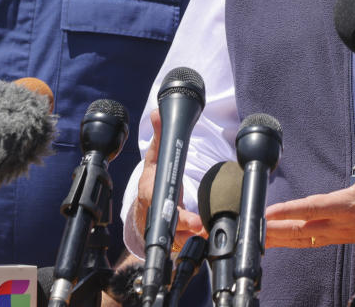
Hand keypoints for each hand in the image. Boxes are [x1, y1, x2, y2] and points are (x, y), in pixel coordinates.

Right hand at [131, 110, 205, 249]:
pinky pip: (185, 242)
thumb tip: (157, 112)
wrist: (145, 204)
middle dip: (186, 228)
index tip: (191, 218)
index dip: (176, 212)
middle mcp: (157, 213)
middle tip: (202, 226)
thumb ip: (160, 136)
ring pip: (179, 238)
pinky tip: (209, 237)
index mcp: (151, 192)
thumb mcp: (155, 157)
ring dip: (194, 237)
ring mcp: (165, 227)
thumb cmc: (153, 178)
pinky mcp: (175, 237)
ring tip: (209, 233)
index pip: (161, 203)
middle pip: (170, 225)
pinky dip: (197, 240)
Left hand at [264, 122, 354, 248]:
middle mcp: (342, 223)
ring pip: (304, 239)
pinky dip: (292, 240)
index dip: (292, 210)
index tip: (269, 212)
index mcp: (351, 205)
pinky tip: (278, 239)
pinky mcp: (339, 238)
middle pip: (303, 230)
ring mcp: (340, 234)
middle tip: (252, 229)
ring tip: (257, 237)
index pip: (316, 208)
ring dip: (280, 238)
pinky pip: (311, 241)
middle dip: (276, 230)